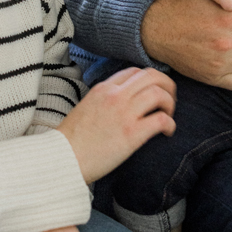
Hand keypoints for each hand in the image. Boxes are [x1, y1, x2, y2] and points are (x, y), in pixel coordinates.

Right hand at [57, 67, 175, 182]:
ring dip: (170, 103)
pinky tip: (168, 132)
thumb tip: (122, 102)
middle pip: (152, 76)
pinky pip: (161, 120)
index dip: (149, 80)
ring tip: (169, 114)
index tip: (154, 91)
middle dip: (166, 84)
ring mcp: (124, 113)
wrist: (61, 159)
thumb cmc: (72, 139)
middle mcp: (115, 95)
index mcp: (104, 88)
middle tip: (169, 98)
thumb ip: (104, 99)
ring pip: (159, 93)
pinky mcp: (131, 134)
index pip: (135, 72)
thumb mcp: (86, 107)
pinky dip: (170, 124)